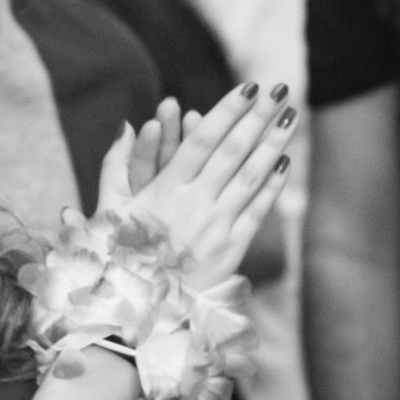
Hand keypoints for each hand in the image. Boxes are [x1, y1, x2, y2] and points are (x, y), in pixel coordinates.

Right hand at [109, 83, 294, 282]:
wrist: (138, 311)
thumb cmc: (119, 256)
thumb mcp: (108, 209)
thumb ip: (116, 164)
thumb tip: (128, 125)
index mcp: (165, 190)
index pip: (203, 140)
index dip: (227, 111)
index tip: (249, 88)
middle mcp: (194, 205)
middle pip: (233, 152)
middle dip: (258, 118)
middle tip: (279, 90)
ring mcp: (216, 227)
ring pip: (251, 178)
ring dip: (273, 145)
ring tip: (291, 117)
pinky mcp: (231, 250)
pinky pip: (257, 212)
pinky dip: (272, 186)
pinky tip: (285, 162)